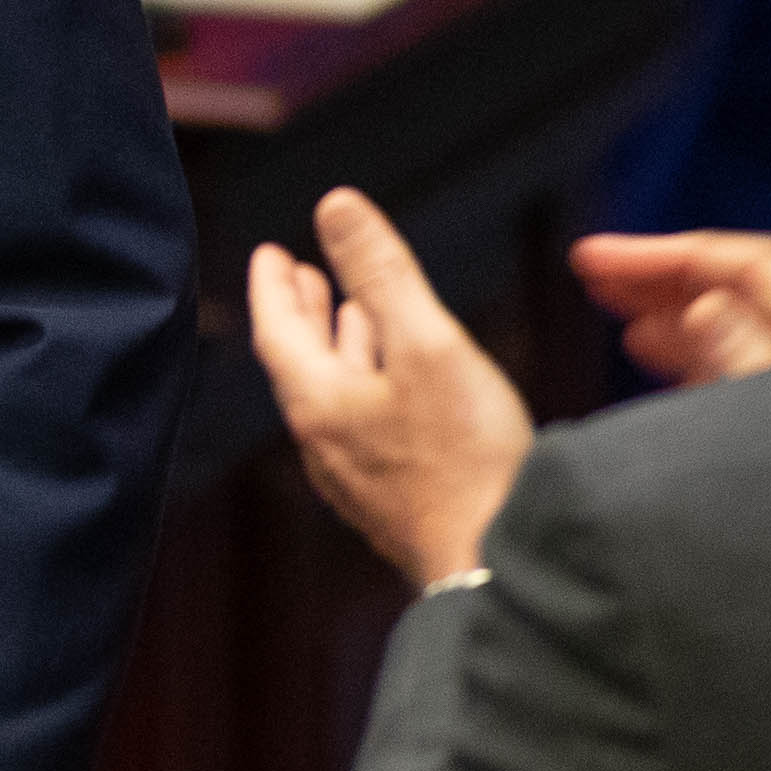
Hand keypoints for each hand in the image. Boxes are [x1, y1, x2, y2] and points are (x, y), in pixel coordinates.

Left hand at [248, 185, 536, 587]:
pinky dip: (374, 385)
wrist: (502, 566)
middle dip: (304, 311)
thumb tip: (334, 204)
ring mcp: (360, 476)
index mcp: (319, 404)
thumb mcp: (427, 345)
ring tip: (355, 312)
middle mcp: (326, 442)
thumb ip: (382, 274)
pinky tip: (406, 384)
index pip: (276, 332)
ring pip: (338, 394)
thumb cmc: (465, 458)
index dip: (273, 287)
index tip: (269, 253)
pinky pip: (369, 425)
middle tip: (301, 271)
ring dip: (343, 347)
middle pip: (302, 363)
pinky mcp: (397, 499)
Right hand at [569, 227, 770, 387]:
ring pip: (734, 327)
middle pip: (736, 287)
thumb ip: (747, 359)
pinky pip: (738, 368)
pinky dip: (692, 356)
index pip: (744, 263)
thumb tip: (706, 306)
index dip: (665, 251)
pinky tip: (659, 359)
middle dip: (659, 274)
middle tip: (593, 271)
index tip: (599, 255)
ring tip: (616, 307)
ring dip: (669, 311)